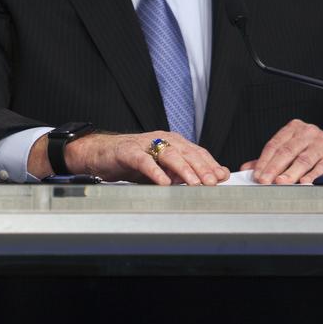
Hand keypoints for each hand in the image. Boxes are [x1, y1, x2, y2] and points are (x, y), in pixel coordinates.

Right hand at [30, 130, 229, 185]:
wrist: (101, 153)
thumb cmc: (132, 161)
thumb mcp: (161, 168)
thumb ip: (182, 173)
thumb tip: (207, 181)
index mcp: (172, 142)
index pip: (196, 152)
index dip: (210, 164)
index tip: (221, 178)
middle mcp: (161, 140)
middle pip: (187, 152)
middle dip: (202, 168)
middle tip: (212, 183)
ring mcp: (144, 144)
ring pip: (169, 155)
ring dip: (183, 170)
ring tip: (194, 183)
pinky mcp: (128, 152)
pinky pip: (144, 161)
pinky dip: (155, 172)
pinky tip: (163, 183)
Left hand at [241, 119, 322, 184]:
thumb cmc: (313, 151)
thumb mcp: (291, 149)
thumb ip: (269, 158)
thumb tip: (248, 168)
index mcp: (294, 129)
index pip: (274, 145)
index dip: (264, 161)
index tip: (257, 175)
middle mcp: (308, 133)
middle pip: (287, 151)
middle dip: (274, 168)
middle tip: (265, 181)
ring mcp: (322, 143)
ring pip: (303, 159)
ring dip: (290, 173)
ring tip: (281, 183)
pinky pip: (322, 167)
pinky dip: (312, 176)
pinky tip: (304, 183)